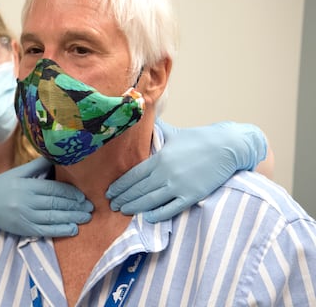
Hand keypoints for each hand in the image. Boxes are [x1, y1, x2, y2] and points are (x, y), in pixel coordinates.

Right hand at [0, 157, 92, 238]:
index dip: (70, 193)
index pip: (53, 189)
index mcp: (28, 186)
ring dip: (72, 218)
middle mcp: (27, 201)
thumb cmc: (2, 185)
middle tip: (90, 207)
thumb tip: (56, 155)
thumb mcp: (18, 172)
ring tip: (86, 217)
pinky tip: (72, 229)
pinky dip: (60, 230)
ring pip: (53, 217)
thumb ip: (38, 166)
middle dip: (75, 206)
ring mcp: (26, 216)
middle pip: (56, 203)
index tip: (83, 195)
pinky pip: (45, 231)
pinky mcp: (24, 229)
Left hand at [106, 119, 267, 222]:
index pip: (133, 175)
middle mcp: (166, 173)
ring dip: (134, 207)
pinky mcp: (192, 196)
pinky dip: (157, 214)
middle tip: (112, 205)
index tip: (109, 192)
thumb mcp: (174, 133)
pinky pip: (171, 209)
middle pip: (138, 189)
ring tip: (123, 211)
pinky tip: (147, 217)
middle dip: (123, 198)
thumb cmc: (200, 139)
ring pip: (150, 201)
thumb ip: (156, 132)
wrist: (228, 147)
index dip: (119, 186)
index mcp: (159, 158)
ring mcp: (179, 186)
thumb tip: (142, 121)